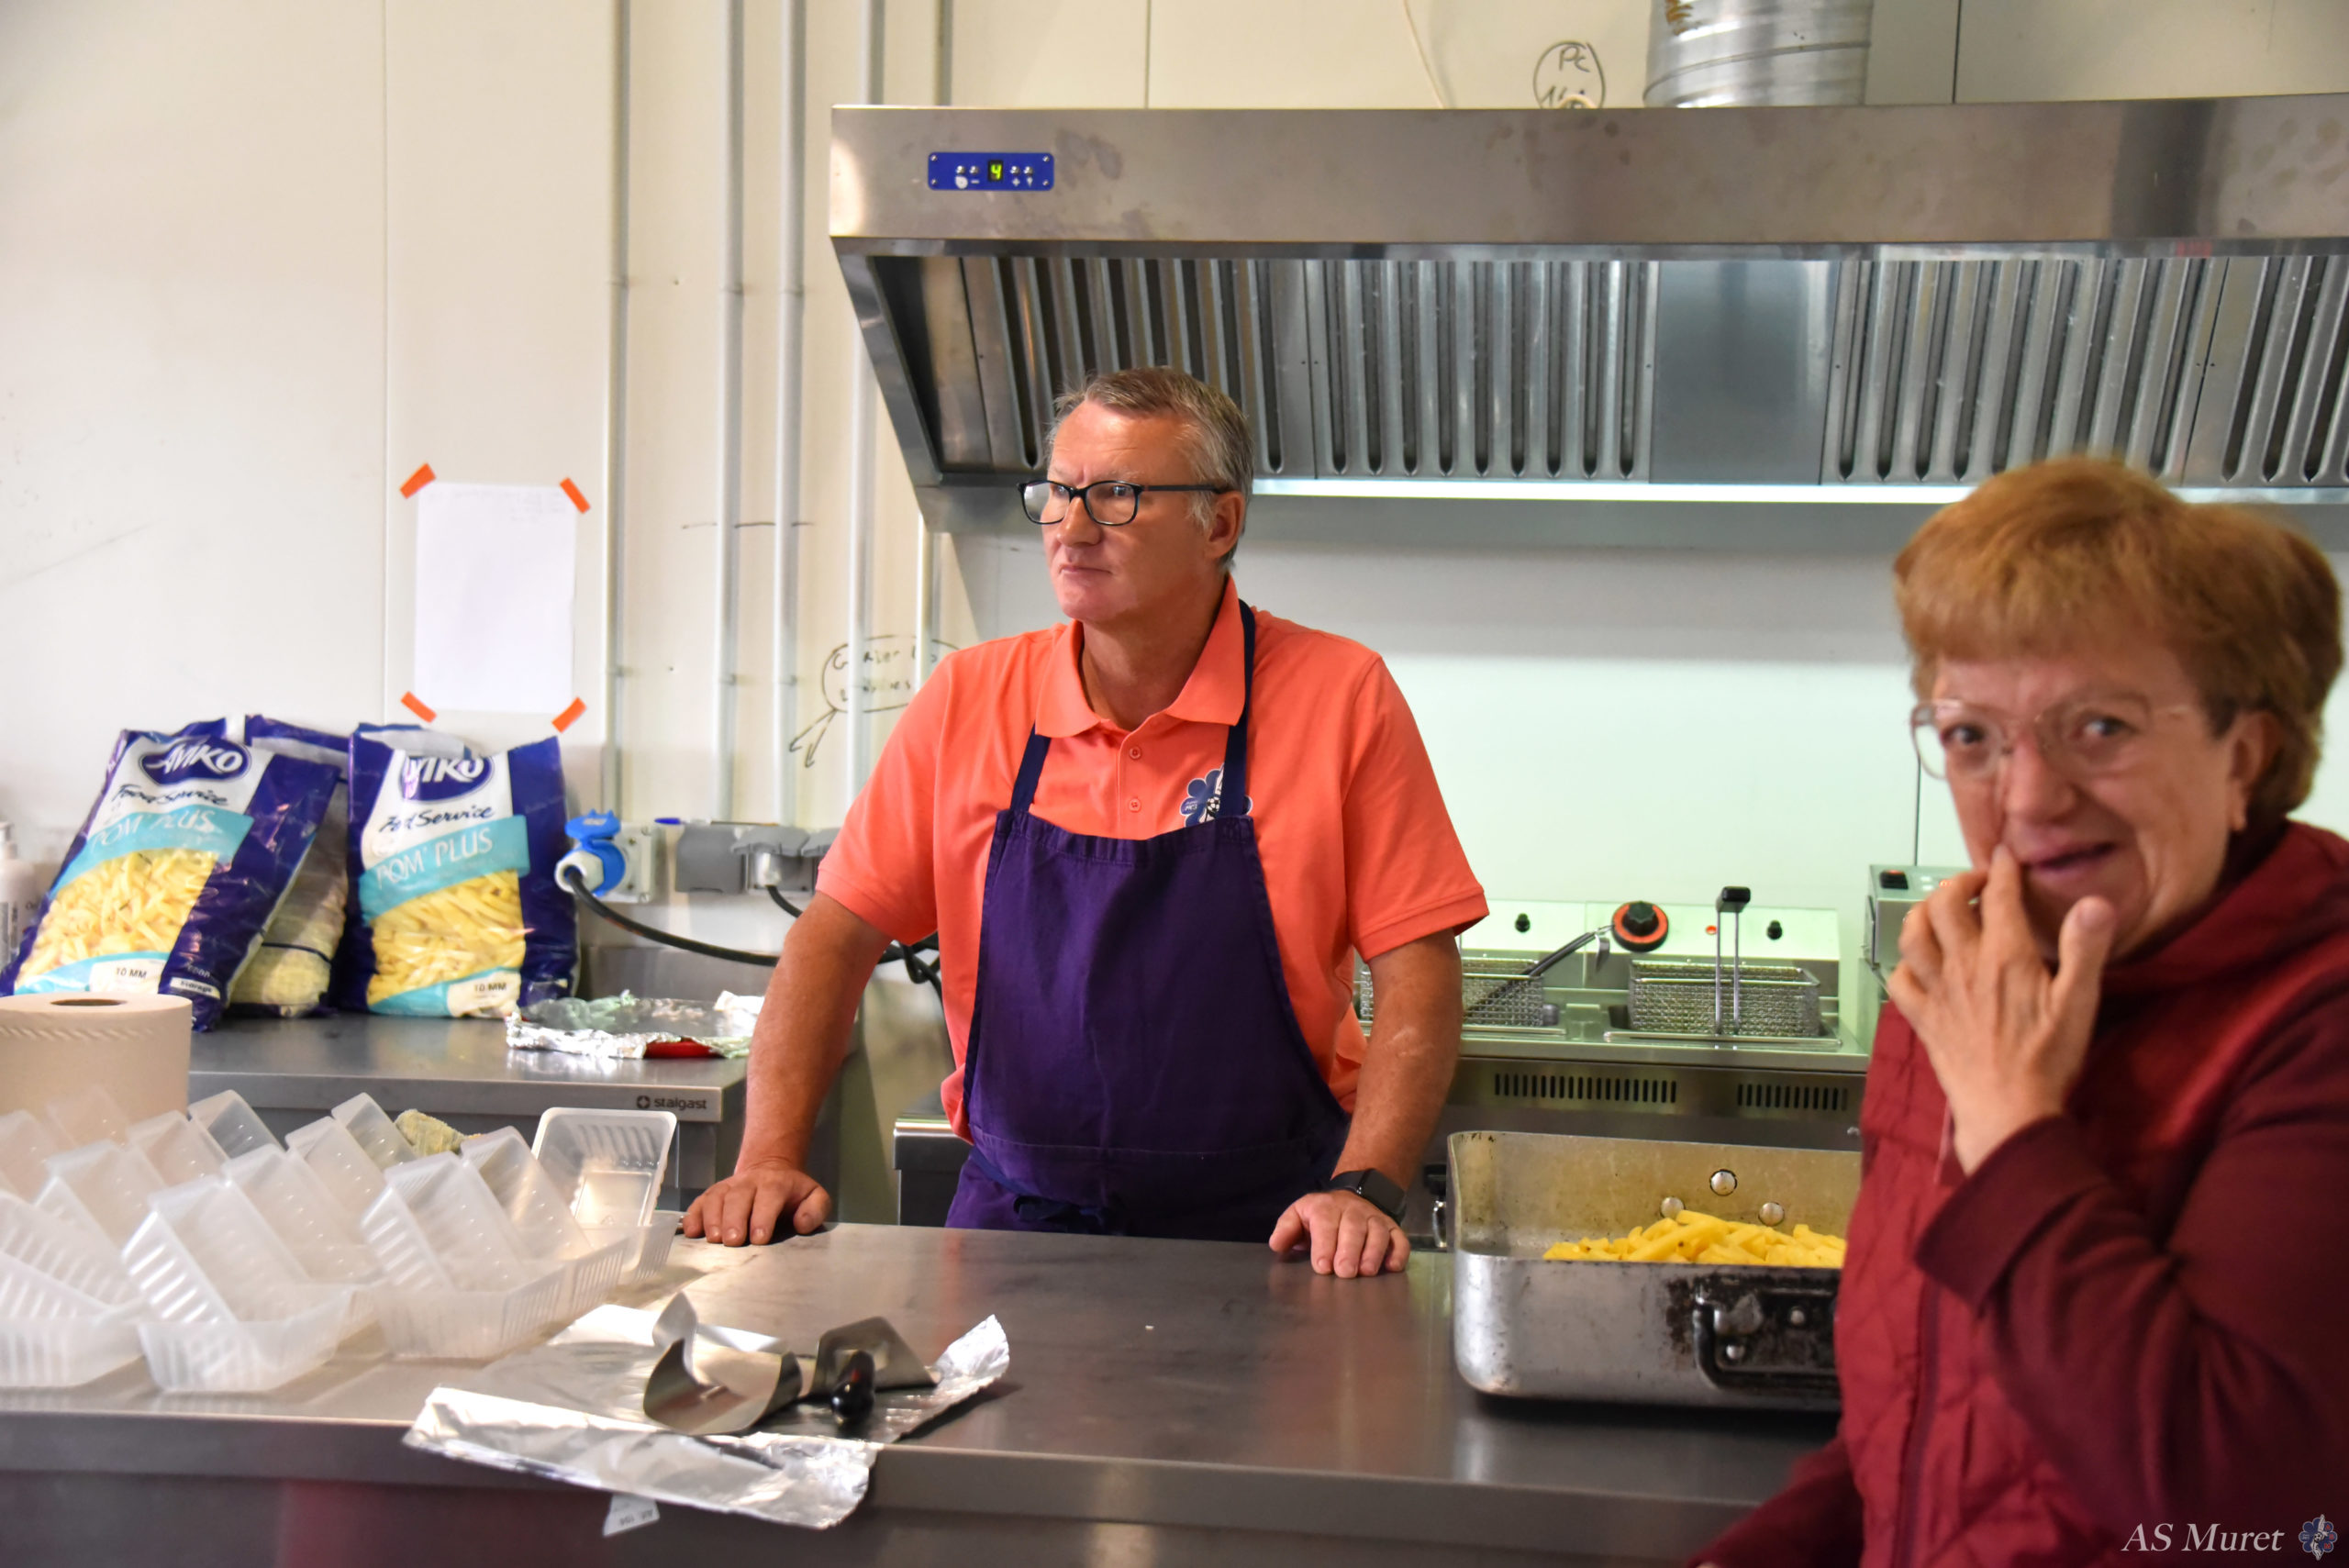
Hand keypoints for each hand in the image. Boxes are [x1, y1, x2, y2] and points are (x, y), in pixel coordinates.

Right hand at [681, 1158, 831, 1245]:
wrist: (771, 1169)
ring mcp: (728, 1187)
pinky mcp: (712, 1194)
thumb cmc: (792, 1193)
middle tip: (733, 1242)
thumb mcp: (814, 1196)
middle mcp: (749, 1183)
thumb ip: (815, 1210)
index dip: (763, 1217)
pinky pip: (700, 1202)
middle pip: (738, 1198)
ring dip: (712, 1218)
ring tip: (714, 1239)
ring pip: (716, 1198)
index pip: (768, 1197)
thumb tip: (802, 1224)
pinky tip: (691, 1231)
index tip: (759, 1238)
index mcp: (776, 1184)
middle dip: (734, 1220)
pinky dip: (693, 1215)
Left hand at [1269, 1189, 1409, 1276]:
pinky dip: (1399, 1252)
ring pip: (1378, 1232)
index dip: (1324, 1245)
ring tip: (1367, 1272)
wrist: (1350, 1198)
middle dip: (1350, 1251)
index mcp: (1326, 1208)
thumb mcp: (1298, 1214)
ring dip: (1373, 1252)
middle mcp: (1353, 1210)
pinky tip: (1393, 1267)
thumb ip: (1286, 1229)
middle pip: (1354, 1228)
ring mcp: (1374, 1219)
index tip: (1323, 1267)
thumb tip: (1277, 1245)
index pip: (1326, 1224)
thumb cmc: (1320, 1215)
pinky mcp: (1392, 1228)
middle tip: (1346, 1273)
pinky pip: (1399, 1238)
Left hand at [1886, 846, 2114, 1171]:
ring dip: (1922, 913)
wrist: (2009, 1111)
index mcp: (2005, 957)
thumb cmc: (2048, 1060)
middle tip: (1976, 883)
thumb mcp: (2079, 1003)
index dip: (2002, 868)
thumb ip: (2084, 949)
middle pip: (1944, 904)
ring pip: (1912, 934)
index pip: (1998, 894)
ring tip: (1940, 910)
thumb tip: (2096, 903)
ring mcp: (1938, 991)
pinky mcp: (1923, 1018)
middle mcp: (1964, 966)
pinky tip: (1919, 963)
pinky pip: (1899, 980)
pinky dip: (1904, 964)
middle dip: (1958, 882)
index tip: (2007, 856)